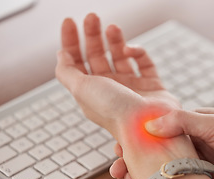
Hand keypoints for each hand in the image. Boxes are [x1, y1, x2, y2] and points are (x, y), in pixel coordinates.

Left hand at [56, 13, 197, 178]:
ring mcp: (131, 86)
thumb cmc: (115, 111)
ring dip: (114, 40)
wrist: (148, 127)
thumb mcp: (81, 89)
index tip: (69, 22)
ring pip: (120, 56)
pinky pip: (144, 63)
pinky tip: (131, 50)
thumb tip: (61, 55)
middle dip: (92, 35)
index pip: (76, 63)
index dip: (70, 42)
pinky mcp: (152, 85)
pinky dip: (138, 52)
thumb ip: (66, 71)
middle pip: (97, 56)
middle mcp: (110, 88)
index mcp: (91, 92)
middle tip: (92, 17)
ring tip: (112, 27)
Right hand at [111, 107, 213, 178]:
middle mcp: (192, 144)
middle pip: (158, 152)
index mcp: (193, 126)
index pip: (159, 131)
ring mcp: (196, 164)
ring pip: (165, 169)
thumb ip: (183, 122)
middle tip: (118, 167)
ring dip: (146, 174)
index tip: (121, 144)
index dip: (139, 137)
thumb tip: (151, 125)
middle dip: (136, 158)